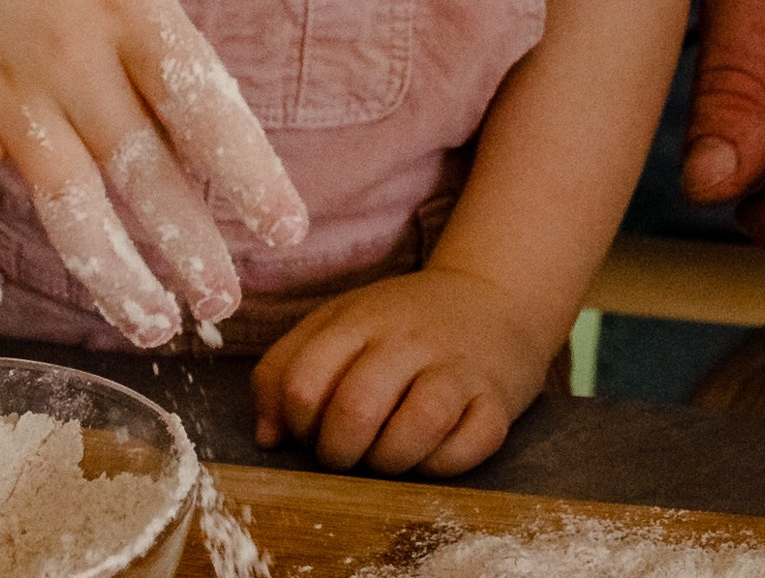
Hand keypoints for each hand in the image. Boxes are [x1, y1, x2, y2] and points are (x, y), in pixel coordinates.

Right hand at [0, 0, 308, 345]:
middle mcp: (69, 58)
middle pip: (137, 164)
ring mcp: (4, 87)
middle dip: (186, 240)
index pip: (195, 98)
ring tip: (152, 322)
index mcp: (125, 2)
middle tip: (227, 301)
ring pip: (61, 194)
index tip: (286, 228)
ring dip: (106, 265)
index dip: (242, 167)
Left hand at [250, 267, 549, 475]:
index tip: (309, 431)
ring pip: (418, 425)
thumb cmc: (400, 324)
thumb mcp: (337, 324)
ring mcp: (456, 367)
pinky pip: (471, 445)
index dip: (295, 424)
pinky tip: (430, 455)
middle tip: (345, 455)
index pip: (303, 381)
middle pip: (357, 407)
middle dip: (338, 452)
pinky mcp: (497, 400)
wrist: (493, 298)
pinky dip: (444, 465)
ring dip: (391, 461)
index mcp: (357, 319)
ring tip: (385, 458)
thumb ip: (287, 368)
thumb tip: (267, 438)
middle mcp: (407, 340)